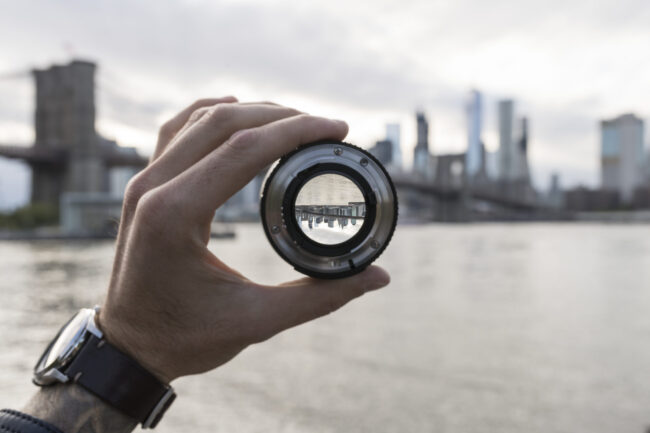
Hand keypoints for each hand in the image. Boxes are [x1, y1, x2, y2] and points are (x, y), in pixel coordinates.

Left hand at [98, 97, 390, 382]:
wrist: (128, 347)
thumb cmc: (186, 338)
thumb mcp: (257, 321)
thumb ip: (321, 297)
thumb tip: (379, 277)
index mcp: (176, 215)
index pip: (245, 149)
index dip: (298, 130)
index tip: (337, 128)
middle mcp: (153, 189)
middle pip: (223, 123)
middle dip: (281, 116)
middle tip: (324, 126)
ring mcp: (143, 183)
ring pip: (199, 119)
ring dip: (250, 112)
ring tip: (294, 120)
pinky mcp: (143, 187)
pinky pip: (176, 130)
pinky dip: (210, 114)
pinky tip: (237, 110)